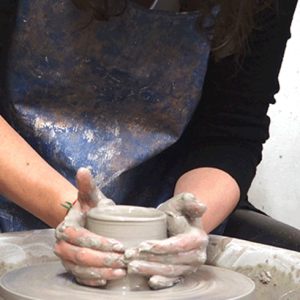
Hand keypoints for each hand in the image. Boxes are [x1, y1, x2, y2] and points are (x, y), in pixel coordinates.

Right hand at [54, 167, 125, 285]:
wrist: (84, 220)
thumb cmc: (90, 208)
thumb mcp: (90, 196)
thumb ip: (86, 185)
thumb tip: (84, 170)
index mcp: (65, 228)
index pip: (79, 237)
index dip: (98, 242)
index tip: (118, 244)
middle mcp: (62, 245)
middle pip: (80, 256)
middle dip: (102, 260)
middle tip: (123, 259)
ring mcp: (66, 259)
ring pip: (81, 270)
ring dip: (101, 273)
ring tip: (120, 272)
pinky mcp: (73, 268)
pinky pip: (80, 278)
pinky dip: (93, 281)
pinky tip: (108, 281)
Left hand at [124, 193, 207, 288]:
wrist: (176, 222)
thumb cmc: (177, 212)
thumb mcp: (181, 202)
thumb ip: (189, 201)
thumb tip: (201, 206)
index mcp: (198, 238)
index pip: (179, 245)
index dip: (161, 247)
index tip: (143, 246)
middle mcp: (197, 255)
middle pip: (172, 261)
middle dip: (149, 259)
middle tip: (130, 256)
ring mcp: (190, 266)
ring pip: (169, 272)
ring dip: (150, 270)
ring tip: (132, 266)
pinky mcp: (182, 273)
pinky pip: (172, 280)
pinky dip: (161, 282)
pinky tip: (149, 281)